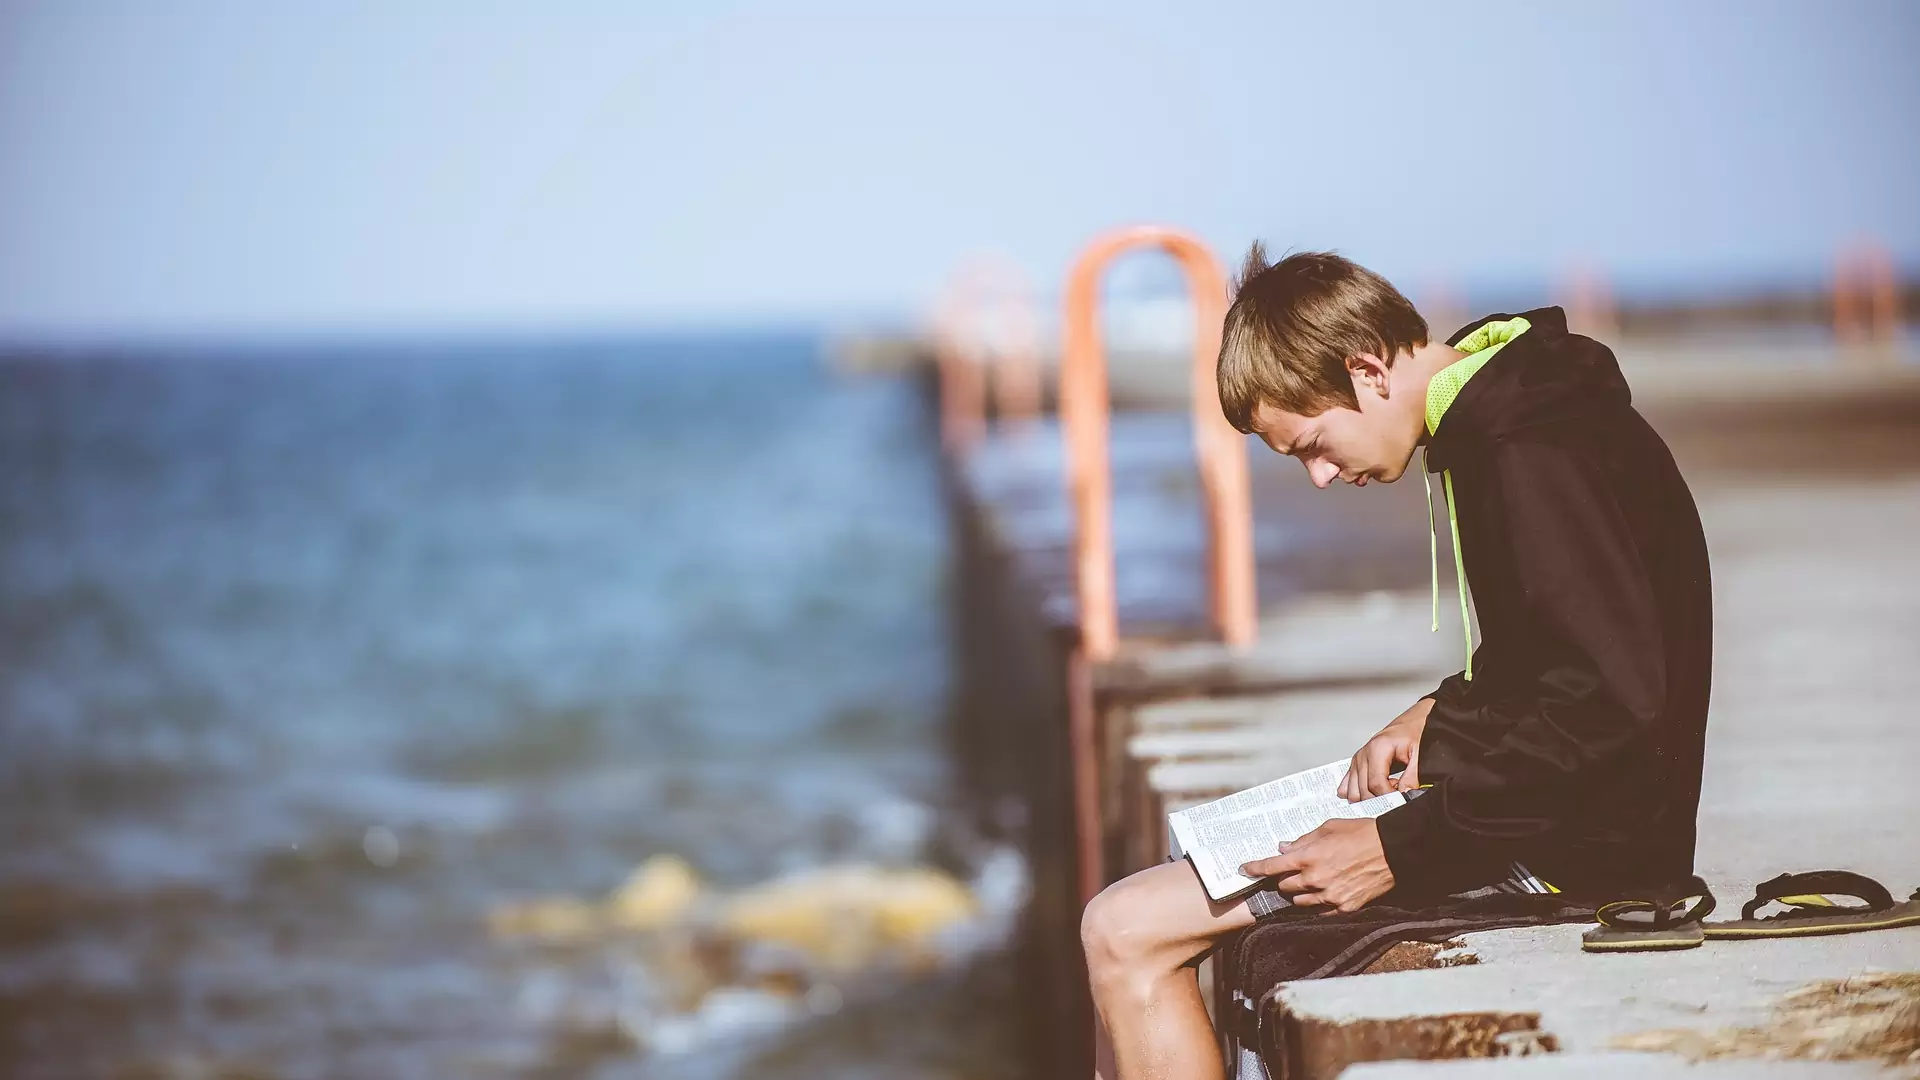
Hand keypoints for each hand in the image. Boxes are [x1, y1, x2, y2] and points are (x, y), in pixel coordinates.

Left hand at [1239, 818, 1394, 912]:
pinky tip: (1326, 892)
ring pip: (1300, 902)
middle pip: (1284, 887)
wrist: (1393, 850)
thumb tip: (1284, 849)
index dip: (1254, 869)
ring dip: (1300, 893)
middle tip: (1293, 871)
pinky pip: (1321, 911)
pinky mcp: (1344, 907)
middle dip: (1284, 879)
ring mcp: (1329, 897)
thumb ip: (1303, 841)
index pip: (1271, 867)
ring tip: (1312, 881)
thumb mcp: (1328, 828)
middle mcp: (1315, 880)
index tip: (1243, 870)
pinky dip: (1318, 903)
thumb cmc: (1361, 833)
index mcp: (1308, 858)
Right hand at [1338, 697, 1433, 801]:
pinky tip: (1374, 791)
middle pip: (1364, 790)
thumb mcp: (1419, 753)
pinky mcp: (1356, 764)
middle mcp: (1363, 754)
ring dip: (1371, 797)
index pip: (1375, 784)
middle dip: (1381, 798)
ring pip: (1354, 792)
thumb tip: (1404, 795)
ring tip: (1388, 789)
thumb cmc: (1414, 732)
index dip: (1389, 796)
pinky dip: (1359, 794)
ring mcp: (1357, 760)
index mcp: (1377, 749)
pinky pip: (1348, 786)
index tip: (1401, 798)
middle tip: (1398, 793)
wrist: (1411, 722)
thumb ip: (1412, 776)